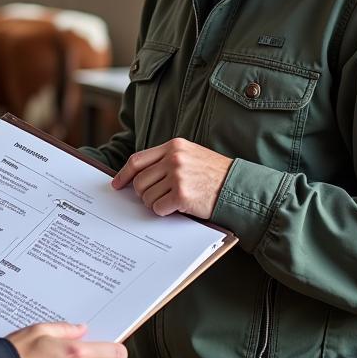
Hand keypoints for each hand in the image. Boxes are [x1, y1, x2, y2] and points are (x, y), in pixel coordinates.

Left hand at [111, 138, 232, 219]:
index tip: (117, 184)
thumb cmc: (215, 174)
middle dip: (142, 194)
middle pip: (140, 181)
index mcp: (174, 146)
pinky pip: (158, 208)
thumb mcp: (191, 156)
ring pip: (147, 196)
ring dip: (154, 203)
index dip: (124, 174)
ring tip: (170, 202)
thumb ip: (166, 160)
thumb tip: (138, 175)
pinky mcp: (183, 195)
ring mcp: (178, 176)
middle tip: (152, 199)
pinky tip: (176, 208)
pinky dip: (164, 211)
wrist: (239, 187)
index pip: (137, 160)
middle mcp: (174, 158)